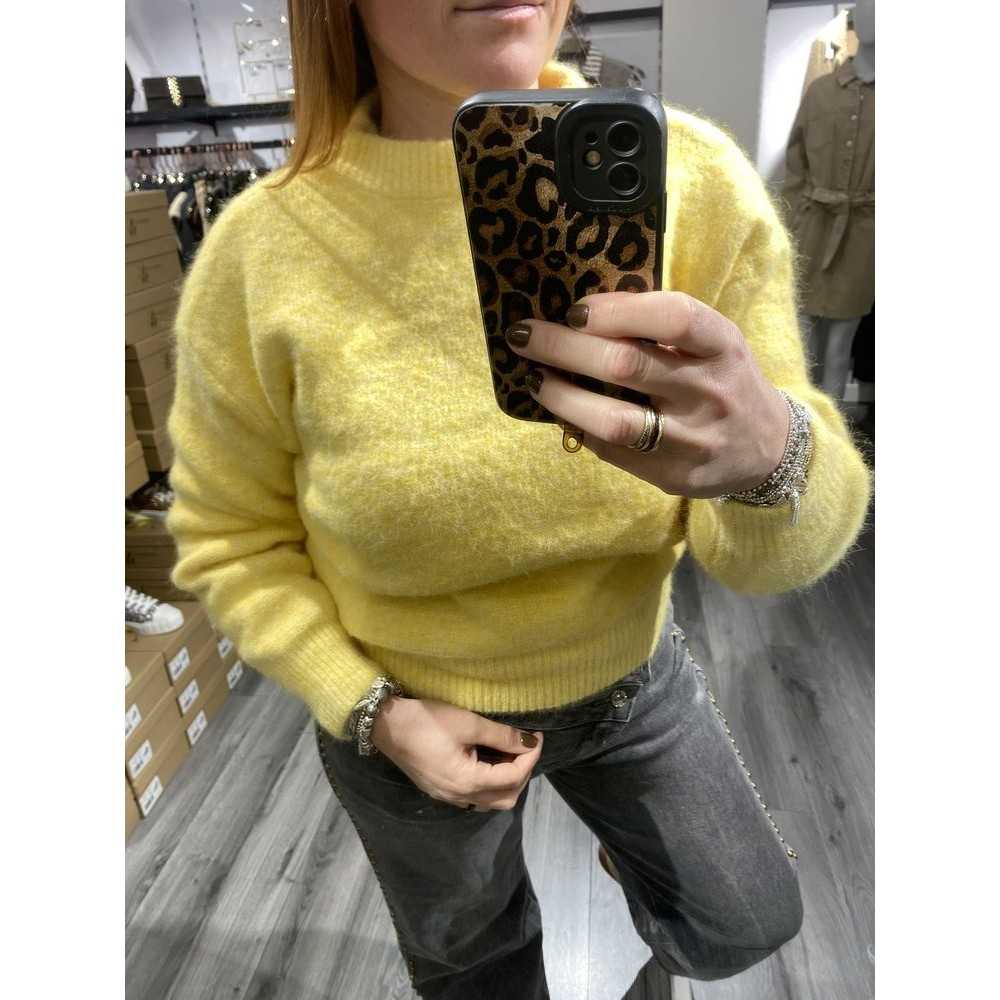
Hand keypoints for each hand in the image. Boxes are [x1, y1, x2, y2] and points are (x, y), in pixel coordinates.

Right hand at [372, 696, 543, 811]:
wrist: (386, 725)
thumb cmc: (427, 721)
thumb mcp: (468, 722)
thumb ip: (501, 735)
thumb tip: (529, 741)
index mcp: (468, 782)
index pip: (513, 777)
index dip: (530, 756)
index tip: (537, 735)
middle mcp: (459, 797)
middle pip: (506, 798)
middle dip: (522, 773)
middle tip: (526, 746)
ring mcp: (448, 797)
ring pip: (490, 801)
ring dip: (507, 782)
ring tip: (510, 753)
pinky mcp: (440, 790)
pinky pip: (475, 797)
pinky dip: (490, 783)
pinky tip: (490, 761)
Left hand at [504, 291, 789, 498]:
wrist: (767, 449)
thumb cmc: (723, 379)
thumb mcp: (712, 343)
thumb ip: (661, 327)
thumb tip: (580, 312)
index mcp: (723, 345)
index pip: (673, 316)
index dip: (617, 310)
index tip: (575, 310)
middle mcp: (711, 391)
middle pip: (627, 365)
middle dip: (564, 347)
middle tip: (524, 336)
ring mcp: (693, 439)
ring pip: (614, 420)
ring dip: (562, 397)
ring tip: (534, 380)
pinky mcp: (675, 475)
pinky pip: (613, 452)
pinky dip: (580, 427)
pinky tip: (563, 410)